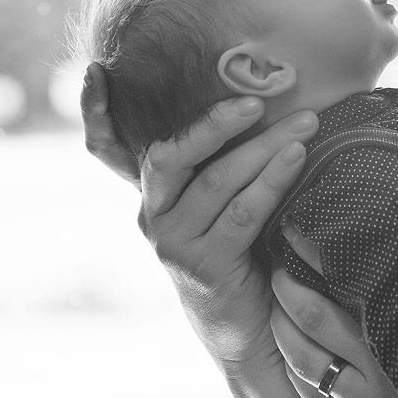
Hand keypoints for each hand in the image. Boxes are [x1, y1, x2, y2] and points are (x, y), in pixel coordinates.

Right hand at [80, 62, 317, 367]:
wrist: (245, 326)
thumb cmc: (239, 247)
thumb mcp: (218, 199)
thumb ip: (215, 158)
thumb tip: (255, 91)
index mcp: (153, 191)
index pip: (107, 146)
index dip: (95, 111)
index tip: (95, 71)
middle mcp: (153, 213)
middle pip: (172, 155)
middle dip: (215, 123)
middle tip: (257, 98)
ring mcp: (174, 242)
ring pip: (216, 181)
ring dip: (264, 148)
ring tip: (303, 124)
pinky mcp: (205, 265)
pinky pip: (242, 213)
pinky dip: (272, 180)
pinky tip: (296, 159)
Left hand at [270, 259, 397, 397]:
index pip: (348, 288)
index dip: (319, 256)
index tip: (301, 231)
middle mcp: (382, 375)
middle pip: (314, 321)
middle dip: (289, 287)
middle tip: (281, 262)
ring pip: (305, 364)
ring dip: (285, 329)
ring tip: (279, 304)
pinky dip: (298, 374)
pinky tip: (294, 356)